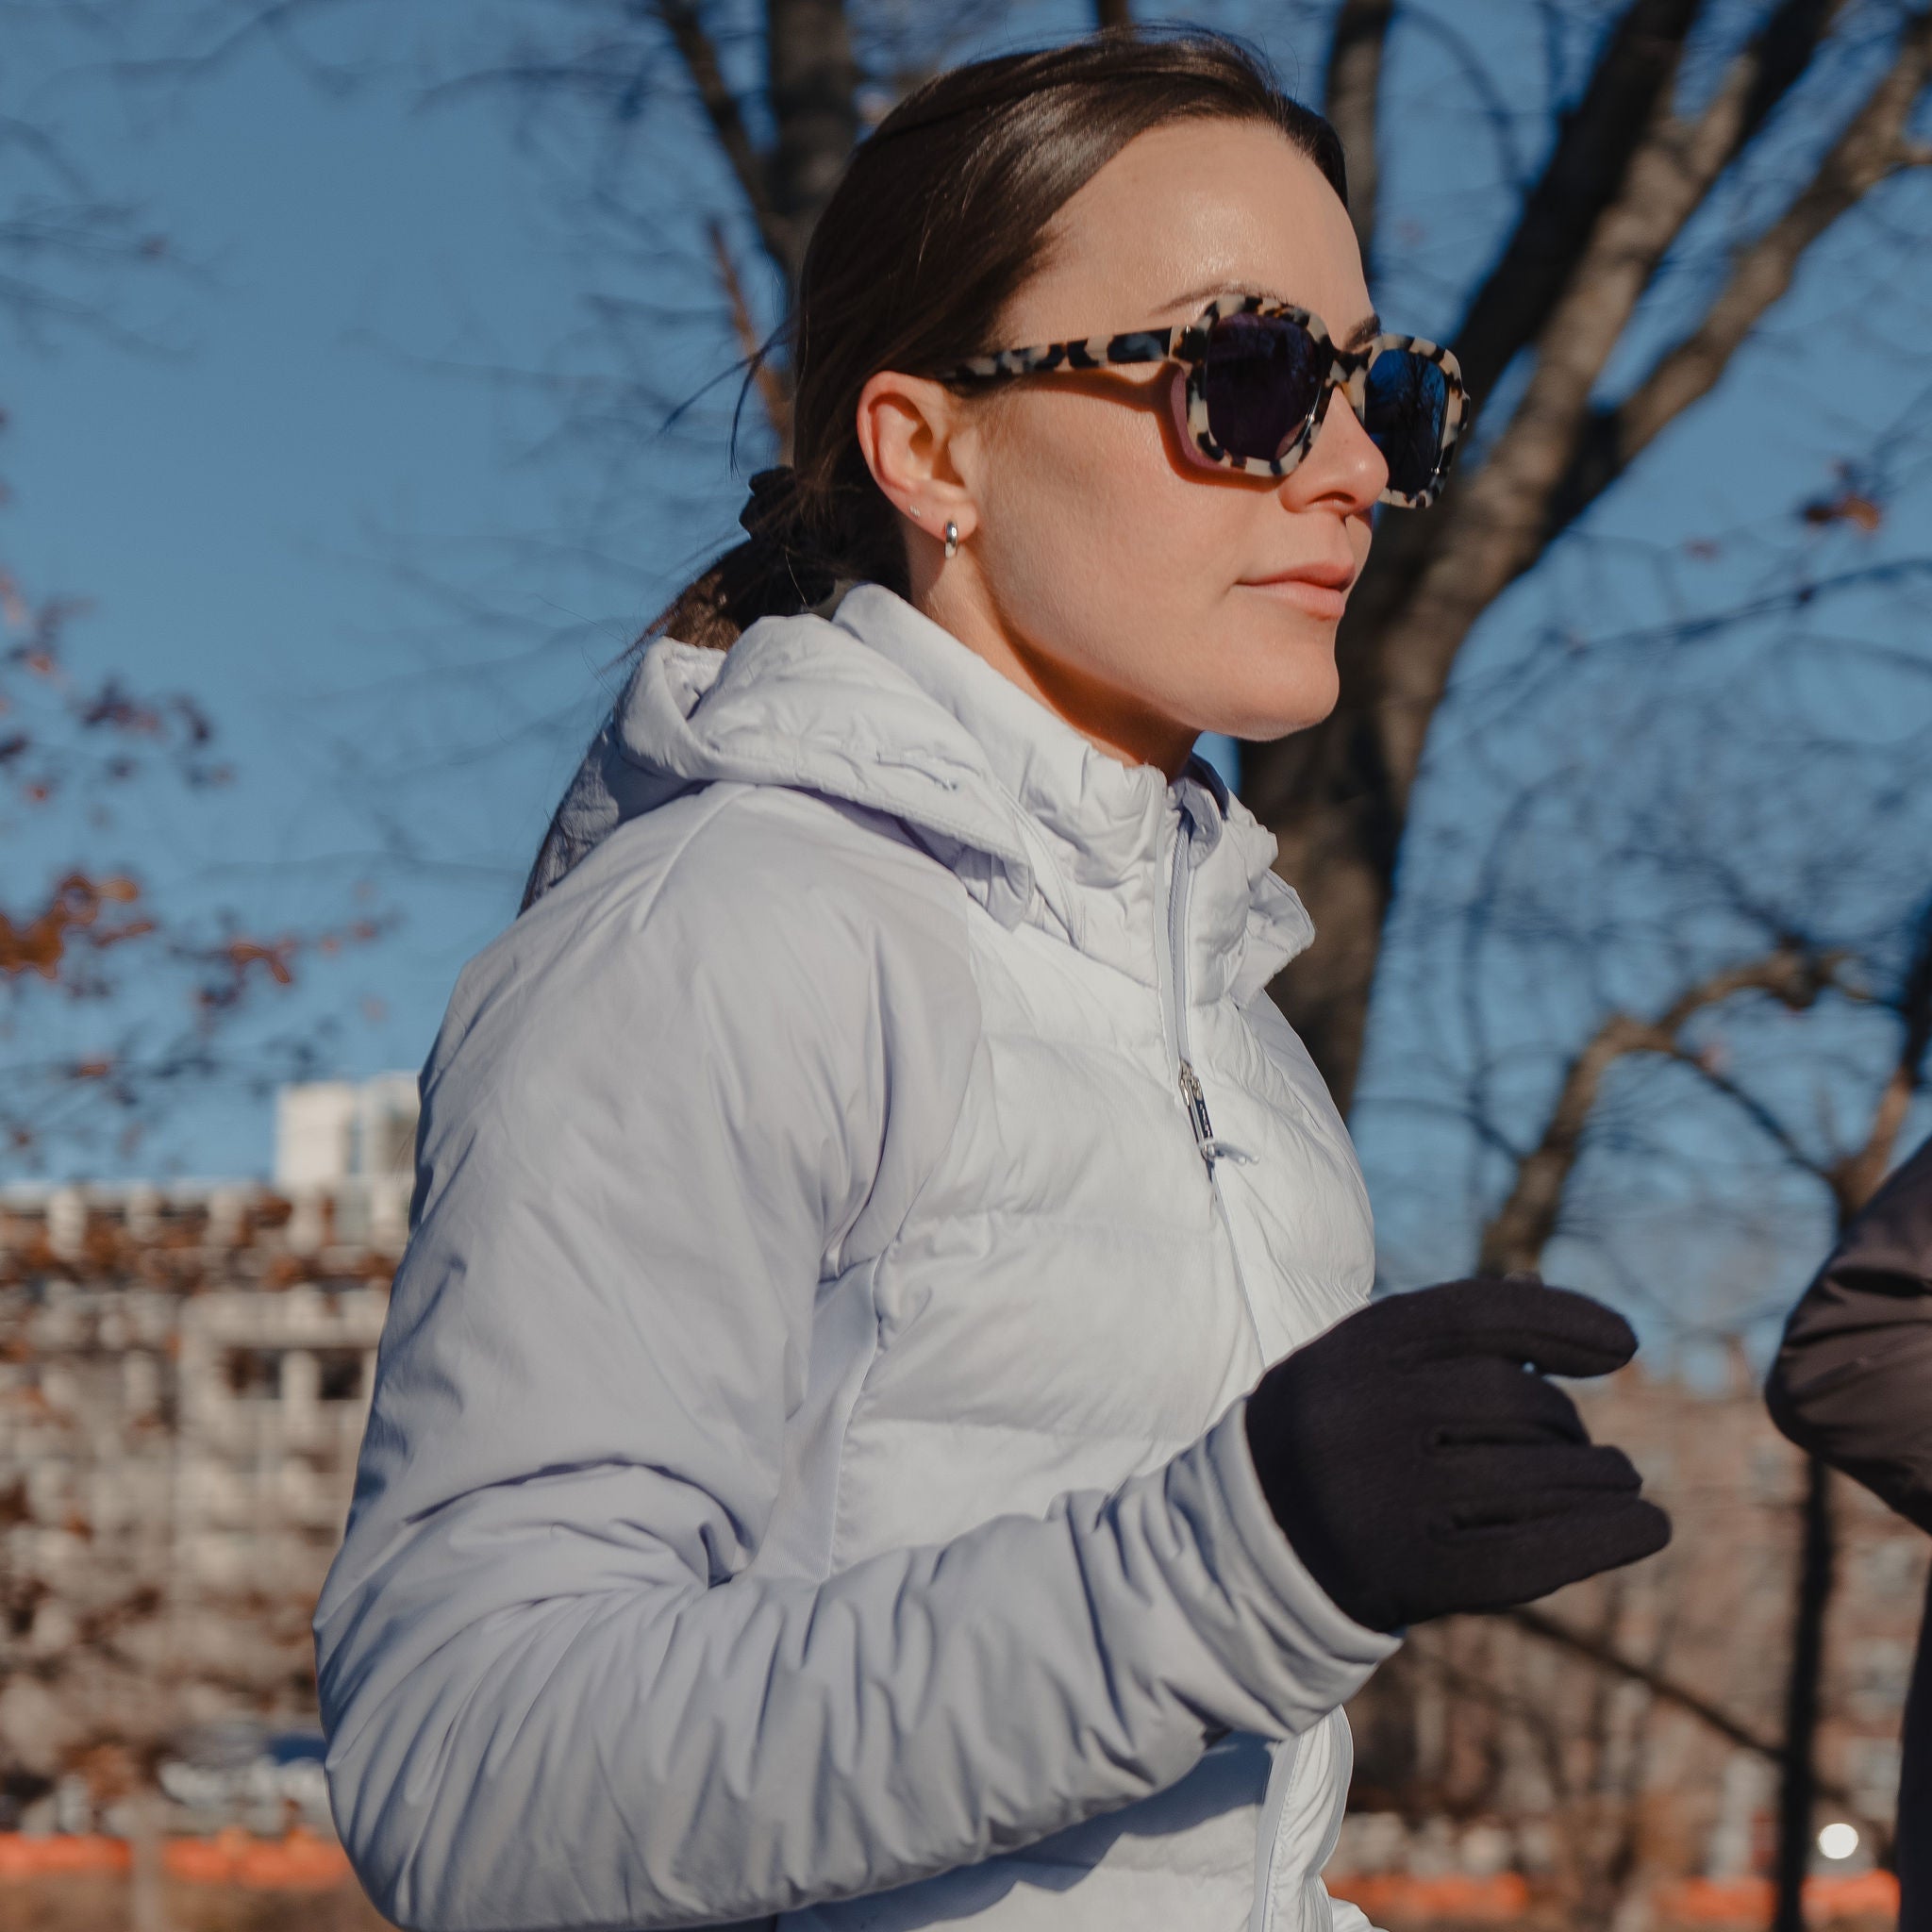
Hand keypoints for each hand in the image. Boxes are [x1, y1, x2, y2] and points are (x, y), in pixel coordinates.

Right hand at [1243, 1277, 1669, 1631]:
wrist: (1254, 1537)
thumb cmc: (1338, 1431)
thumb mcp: (1369, 1363)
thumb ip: (1451, 1335)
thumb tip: (1563, 1310)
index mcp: (1355, 1349)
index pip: (1483, 1315)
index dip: (1566, 1321)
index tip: (1626, 1346)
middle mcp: (1369, 1416)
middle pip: (1520, 1403)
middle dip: (1568, 1423)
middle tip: (1587, 1446)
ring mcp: (1388, 1498)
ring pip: (1538, 1478)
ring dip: (1601, 1478)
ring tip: (1620, 1480)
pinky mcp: (1412, 1574)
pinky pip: (1534, 1556)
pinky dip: (1605, 1538)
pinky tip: (1646, 1526)